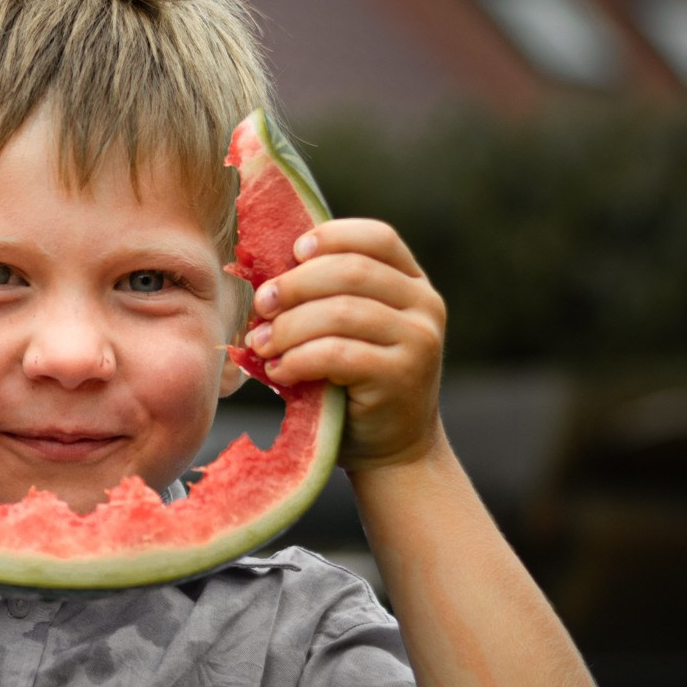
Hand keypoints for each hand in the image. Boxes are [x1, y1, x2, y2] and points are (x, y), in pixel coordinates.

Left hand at [243, 218, 446, 470]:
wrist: (393, 449)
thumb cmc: (355, 382)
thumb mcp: (347, 329)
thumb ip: (325, 296)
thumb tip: (264, 274)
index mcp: (412, 281)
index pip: (377, 238)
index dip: (331, 237)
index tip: (292, 253)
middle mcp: (425, 304)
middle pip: (352, 270)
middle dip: (296, 285)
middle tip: (261, 306)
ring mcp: (418, 340)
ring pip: (341, 312)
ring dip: (290, 326)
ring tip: (261, 345)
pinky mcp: (402, 376)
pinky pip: (338, 354)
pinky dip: (299, 358)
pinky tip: (279, 371)